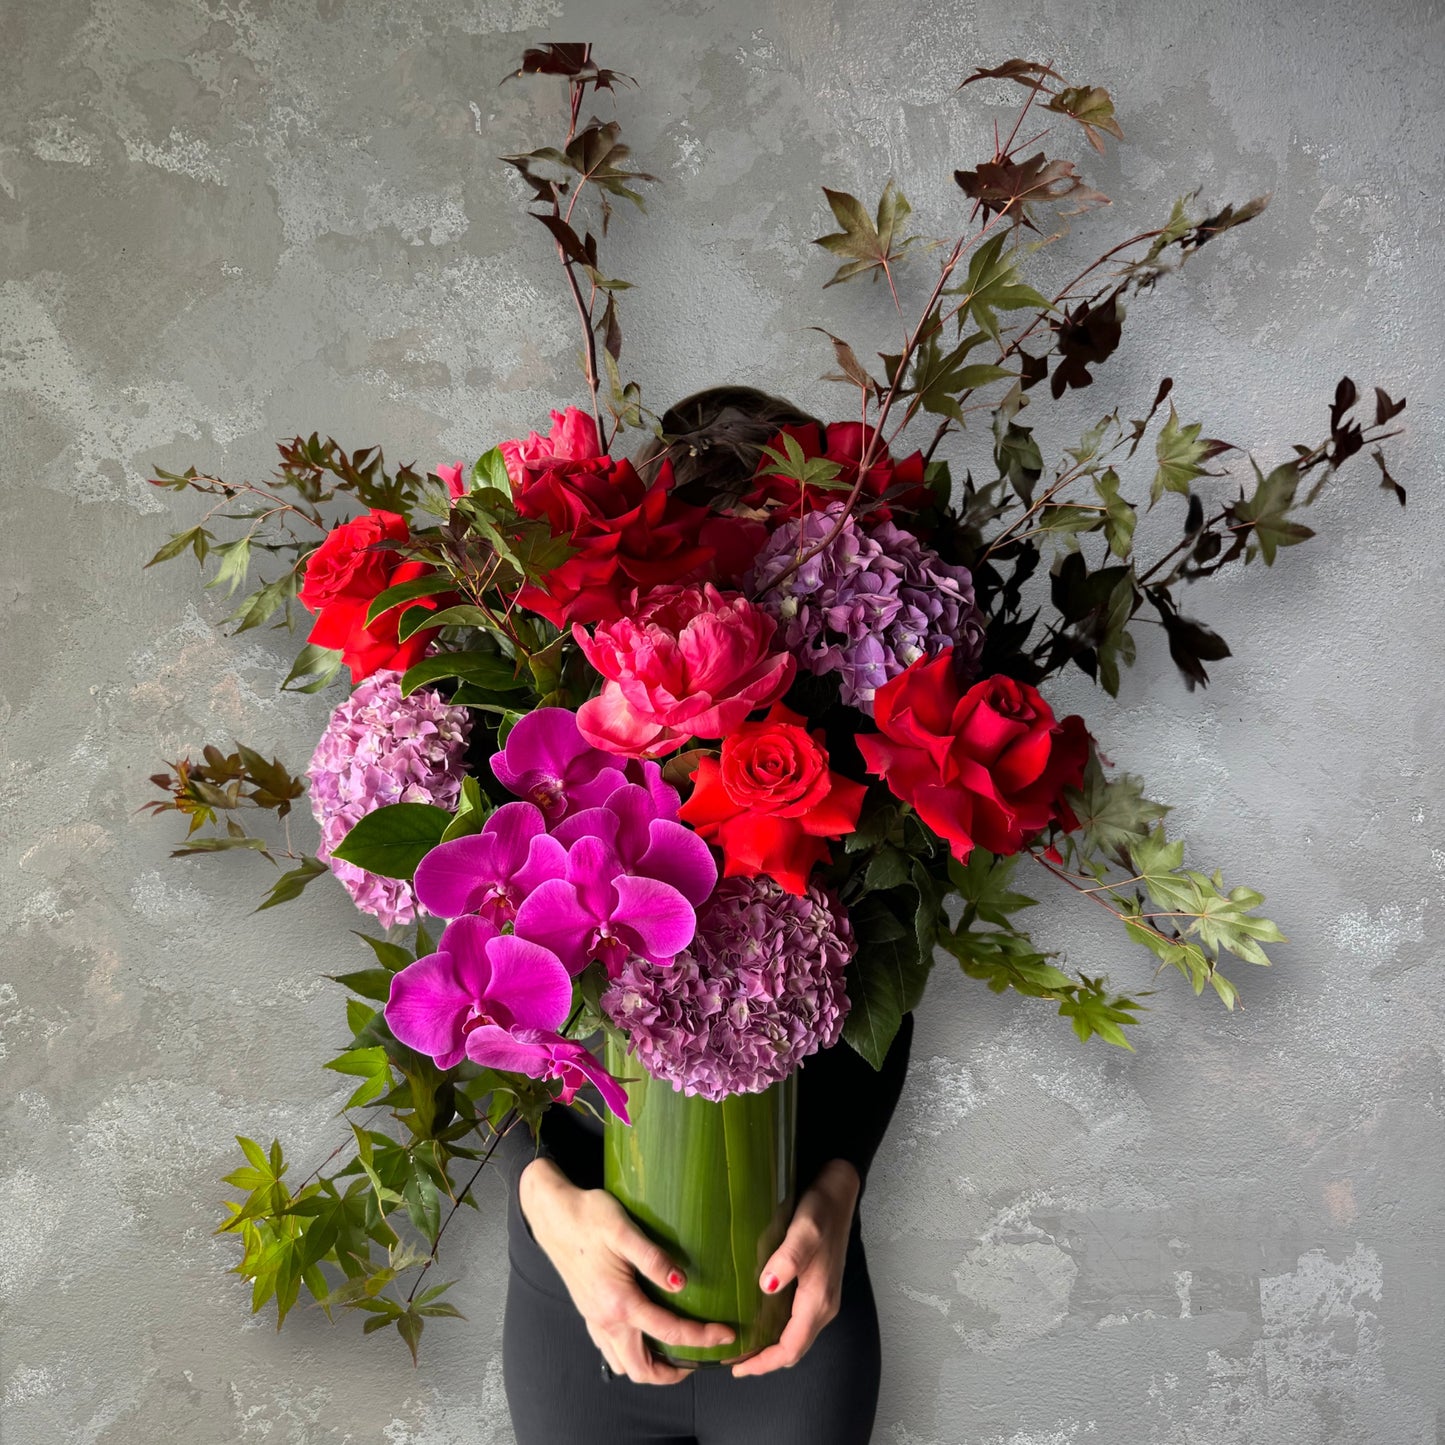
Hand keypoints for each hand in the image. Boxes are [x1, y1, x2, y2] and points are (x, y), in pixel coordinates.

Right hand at [519, 1157, 734, 1384]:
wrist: (552, 1213)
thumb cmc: (588, 1216)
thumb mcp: (624, 1230)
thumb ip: (654, 1260)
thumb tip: (683, 1284)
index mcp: (618, 1302)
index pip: (669, 1332)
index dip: (702, 1338)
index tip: (727, 1335)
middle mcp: (605, 1319)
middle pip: (641, 1369)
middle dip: (672, 1374)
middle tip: (700, 1360)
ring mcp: (593, 1319)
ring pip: (623, 1365)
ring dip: (650, 1367)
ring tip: (675, 1354)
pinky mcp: (588, 1312)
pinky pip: (611, 1350)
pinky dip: (631, 1354)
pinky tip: (644, 1334)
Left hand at [731, 1158, 860, 1377]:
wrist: (839, 1190)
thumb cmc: (822, 1209)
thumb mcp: (804, 1229)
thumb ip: (788, 1257)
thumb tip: (768, 1286)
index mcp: (819, 1299)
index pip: (792, 1347)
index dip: (765, 1363)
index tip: (737, 1367)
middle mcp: (823, 1305)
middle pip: (794, 1348)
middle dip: (765, 1360)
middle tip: (732, 1360)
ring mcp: (822, 1296)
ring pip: (795, 1336)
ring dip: (771, 1347)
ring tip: (741, 1344)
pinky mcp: (818, 1286)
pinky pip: (797, 1321)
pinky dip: (777, 1330)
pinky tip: (758, 1318)